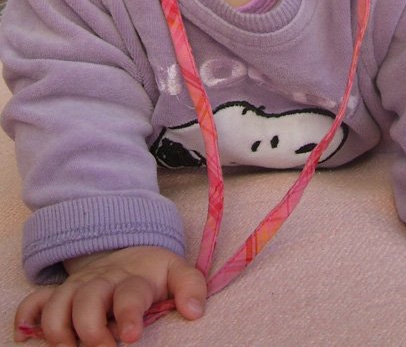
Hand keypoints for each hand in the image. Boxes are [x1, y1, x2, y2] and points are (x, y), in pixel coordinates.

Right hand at [13, 246, 205, 346]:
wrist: (128, 252)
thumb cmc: (153, 273)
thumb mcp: (177, 272)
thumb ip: (191, 286)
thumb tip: (194, 311)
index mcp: (133, 278)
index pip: (129, 293)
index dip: (128, 314)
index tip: (131, 335)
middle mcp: (101, 282)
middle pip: (86, 301)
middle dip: (90, 330)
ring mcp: (77, 287)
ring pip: (57, 305)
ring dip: (59, 331)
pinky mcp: (59, 293)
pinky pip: (34, 302)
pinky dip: (27, 318)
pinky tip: (28, 337)